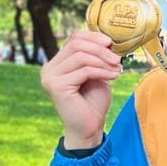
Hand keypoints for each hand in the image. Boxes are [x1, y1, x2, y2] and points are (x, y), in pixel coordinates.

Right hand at [40, 30, 122, 148]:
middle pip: (76, 44)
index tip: (110, 43)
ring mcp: (50, 77)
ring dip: (103, 61)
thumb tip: (106, 39)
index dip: (93, 37)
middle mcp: (49, 69)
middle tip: (117, 59)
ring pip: (81, 56)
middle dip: (100, 49)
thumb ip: (95, 56)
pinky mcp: (57, 86)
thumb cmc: (93, 102)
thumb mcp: (95, 73)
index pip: (73, 38)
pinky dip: (101, 71)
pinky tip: (113, 77)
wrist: (89, 128)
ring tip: (117, 69)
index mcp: (57, 63)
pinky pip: (84, 70)